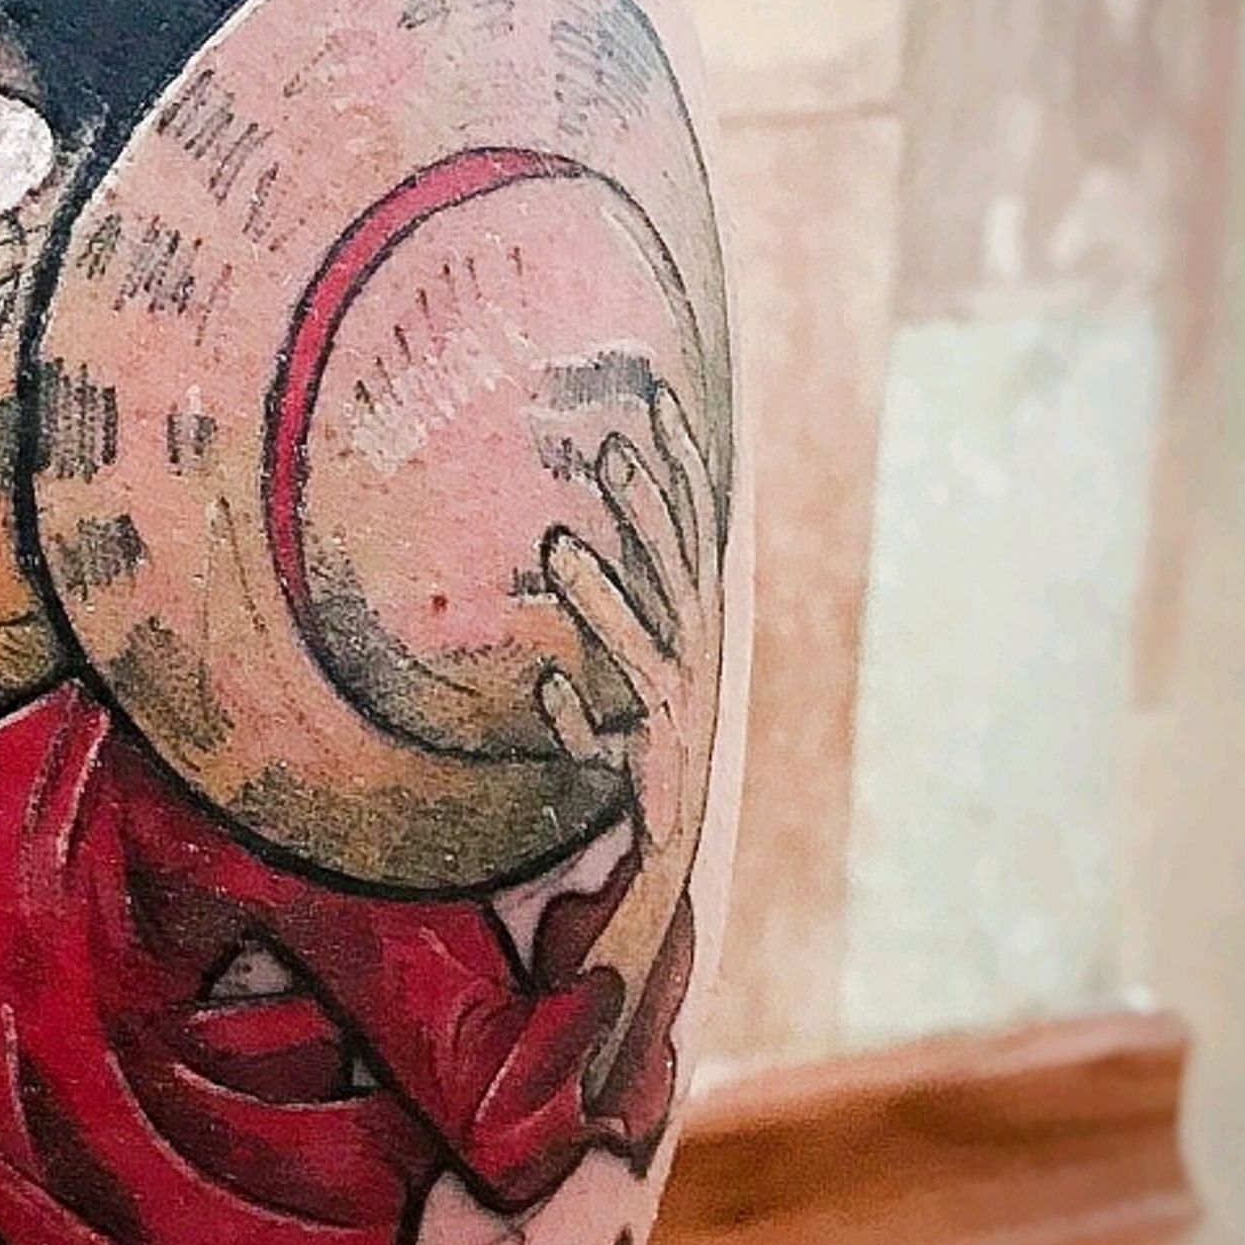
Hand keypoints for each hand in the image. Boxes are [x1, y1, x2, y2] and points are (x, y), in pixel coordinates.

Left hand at [535, 382, 719, 876]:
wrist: (670, 845)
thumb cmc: (640, 753)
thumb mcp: (617, 665)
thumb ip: (603, 617)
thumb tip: (553, 634)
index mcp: (693, 615)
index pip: (695, 523)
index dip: (682, 462)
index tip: (659, 400)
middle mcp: (694, 651)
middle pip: (674, 567)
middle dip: (647, 511)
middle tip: (610, 451)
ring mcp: (676, 701)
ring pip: (642, 638)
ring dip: (602, 596)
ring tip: (556, 548)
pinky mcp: (652, 752)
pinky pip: (613, 728)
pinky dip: (578, 713)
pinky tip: (549, 690)